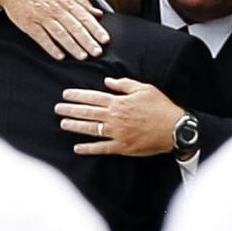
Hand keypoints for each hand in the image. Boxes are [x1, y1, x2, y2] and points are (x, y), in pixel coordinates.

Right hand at [0, 0, 109, 59]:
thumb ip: (82, 2)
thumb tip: (98, 13)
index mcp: (66, 1)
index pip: (84, 17)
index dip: (95, 29)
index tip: (104, 39)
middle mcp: (56, 9)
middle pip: (74, 27)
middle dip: (87, 40)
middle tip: (97, 52)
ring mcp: (42, 17)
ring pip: (60, 34)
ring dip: (72, 46)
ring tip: (82, 56)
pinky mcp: (29, 25)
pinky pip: (42, 38)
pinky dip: (51, 47)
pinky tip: (60, 56)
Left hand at [56, 77, 184, 155]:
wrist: (174, 128)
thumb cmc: (160, 107)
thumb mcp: (144, 89)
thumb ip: (124, 84)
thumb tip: (108, 82)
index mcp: (119, 102)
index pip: (93, 97)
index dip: (78, 95)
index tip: (65, 94)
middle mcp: (115, 117)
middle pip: (88, 112)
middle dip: (71, 110)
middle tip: (58, 109)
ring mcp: (117, 133)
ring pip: (91, 129)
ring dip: (75, 126)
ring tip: (63, 123)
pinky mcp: (122, 147)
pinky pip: (101, 148)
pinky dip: (88, 149)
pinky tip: (77, 147)